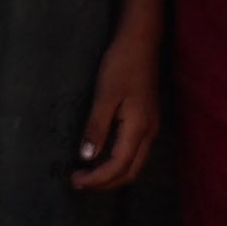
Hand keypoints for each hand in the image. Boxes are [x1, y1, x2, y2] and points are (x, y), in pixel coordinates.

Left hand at [75, 17, 161, 189]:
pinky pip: (135, 153)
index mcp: (139, 128)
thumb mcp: (105, 95)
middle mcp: (149, 133)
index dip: (97, 179)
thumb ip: (96, 128)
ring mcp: (151, 127)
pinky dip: (118, 163)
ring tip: (88, 174)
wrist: (141, 42)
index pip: (118, 166)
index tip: (75, 181)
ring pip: (134, 164)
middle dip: (105, 183)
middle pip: (129, 172)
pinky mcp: (147, 121)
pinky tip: (102, 158)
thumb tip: (87, 157)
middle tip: (78, 182)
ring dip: (112, 175)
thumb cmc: (122, 64)